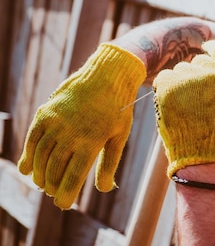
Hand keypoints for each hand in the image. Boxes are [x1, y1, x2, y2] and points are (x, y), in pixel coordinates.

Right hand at [17, 44, 146, 208]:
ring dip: (39, 173)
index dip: (65, 195)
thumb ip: (110, 163)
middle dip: (52, 186)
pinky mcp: (46, 112)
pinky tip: (28, 168)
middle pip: (54, 169)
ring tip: (43, 183)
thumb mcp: (120, 135)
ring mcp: (56, 122)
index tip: (62, 204)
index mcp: (92, 142)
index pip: (72, 177)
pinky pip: (32, 139)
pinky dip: (28, 156)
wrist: (107, 75)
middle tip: (53, 192)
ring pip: (41, 157)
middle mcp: (71, 133)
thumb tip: (106, 189)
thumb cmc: (117, 108)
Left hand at [153, 40, 214, 176]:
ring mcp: (186, 77)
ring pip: (179, 70)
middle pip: (196, 62)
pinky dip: (166, 88)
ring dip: (180, 82)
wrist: (200, 153)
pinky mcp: (167, 85)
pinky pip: (164, 77)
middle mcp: (208, 71)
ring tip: (185, 105)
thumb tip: (205, 61)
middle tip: (196, 98)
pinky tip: (173, 104)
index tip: (206, 48)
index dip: (211, 48)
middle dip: (194, 74)